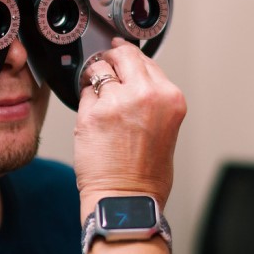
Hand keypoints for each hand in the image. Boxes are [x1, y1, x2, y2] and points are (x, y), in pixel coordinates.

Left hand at [74, 40, 186, 217]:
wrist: (126, 198)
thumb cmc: (146, 174)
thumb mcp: (167, 127)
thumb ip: (153, 99)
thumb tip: (134, 81)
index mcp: (170, 98)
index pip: (147, 61)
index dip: (131, 58)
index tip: (122, 54)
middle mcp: (146, 95)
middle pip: (124, 56)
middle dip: (112, 58)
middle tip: (105, 63)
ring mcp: (117, 102)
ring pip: (100, 69)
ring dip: (96, 78)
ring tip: (97, 95)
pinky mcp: (92, 112)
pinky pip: (84, 92)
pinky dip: (85, 99)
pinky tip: (91, 114)